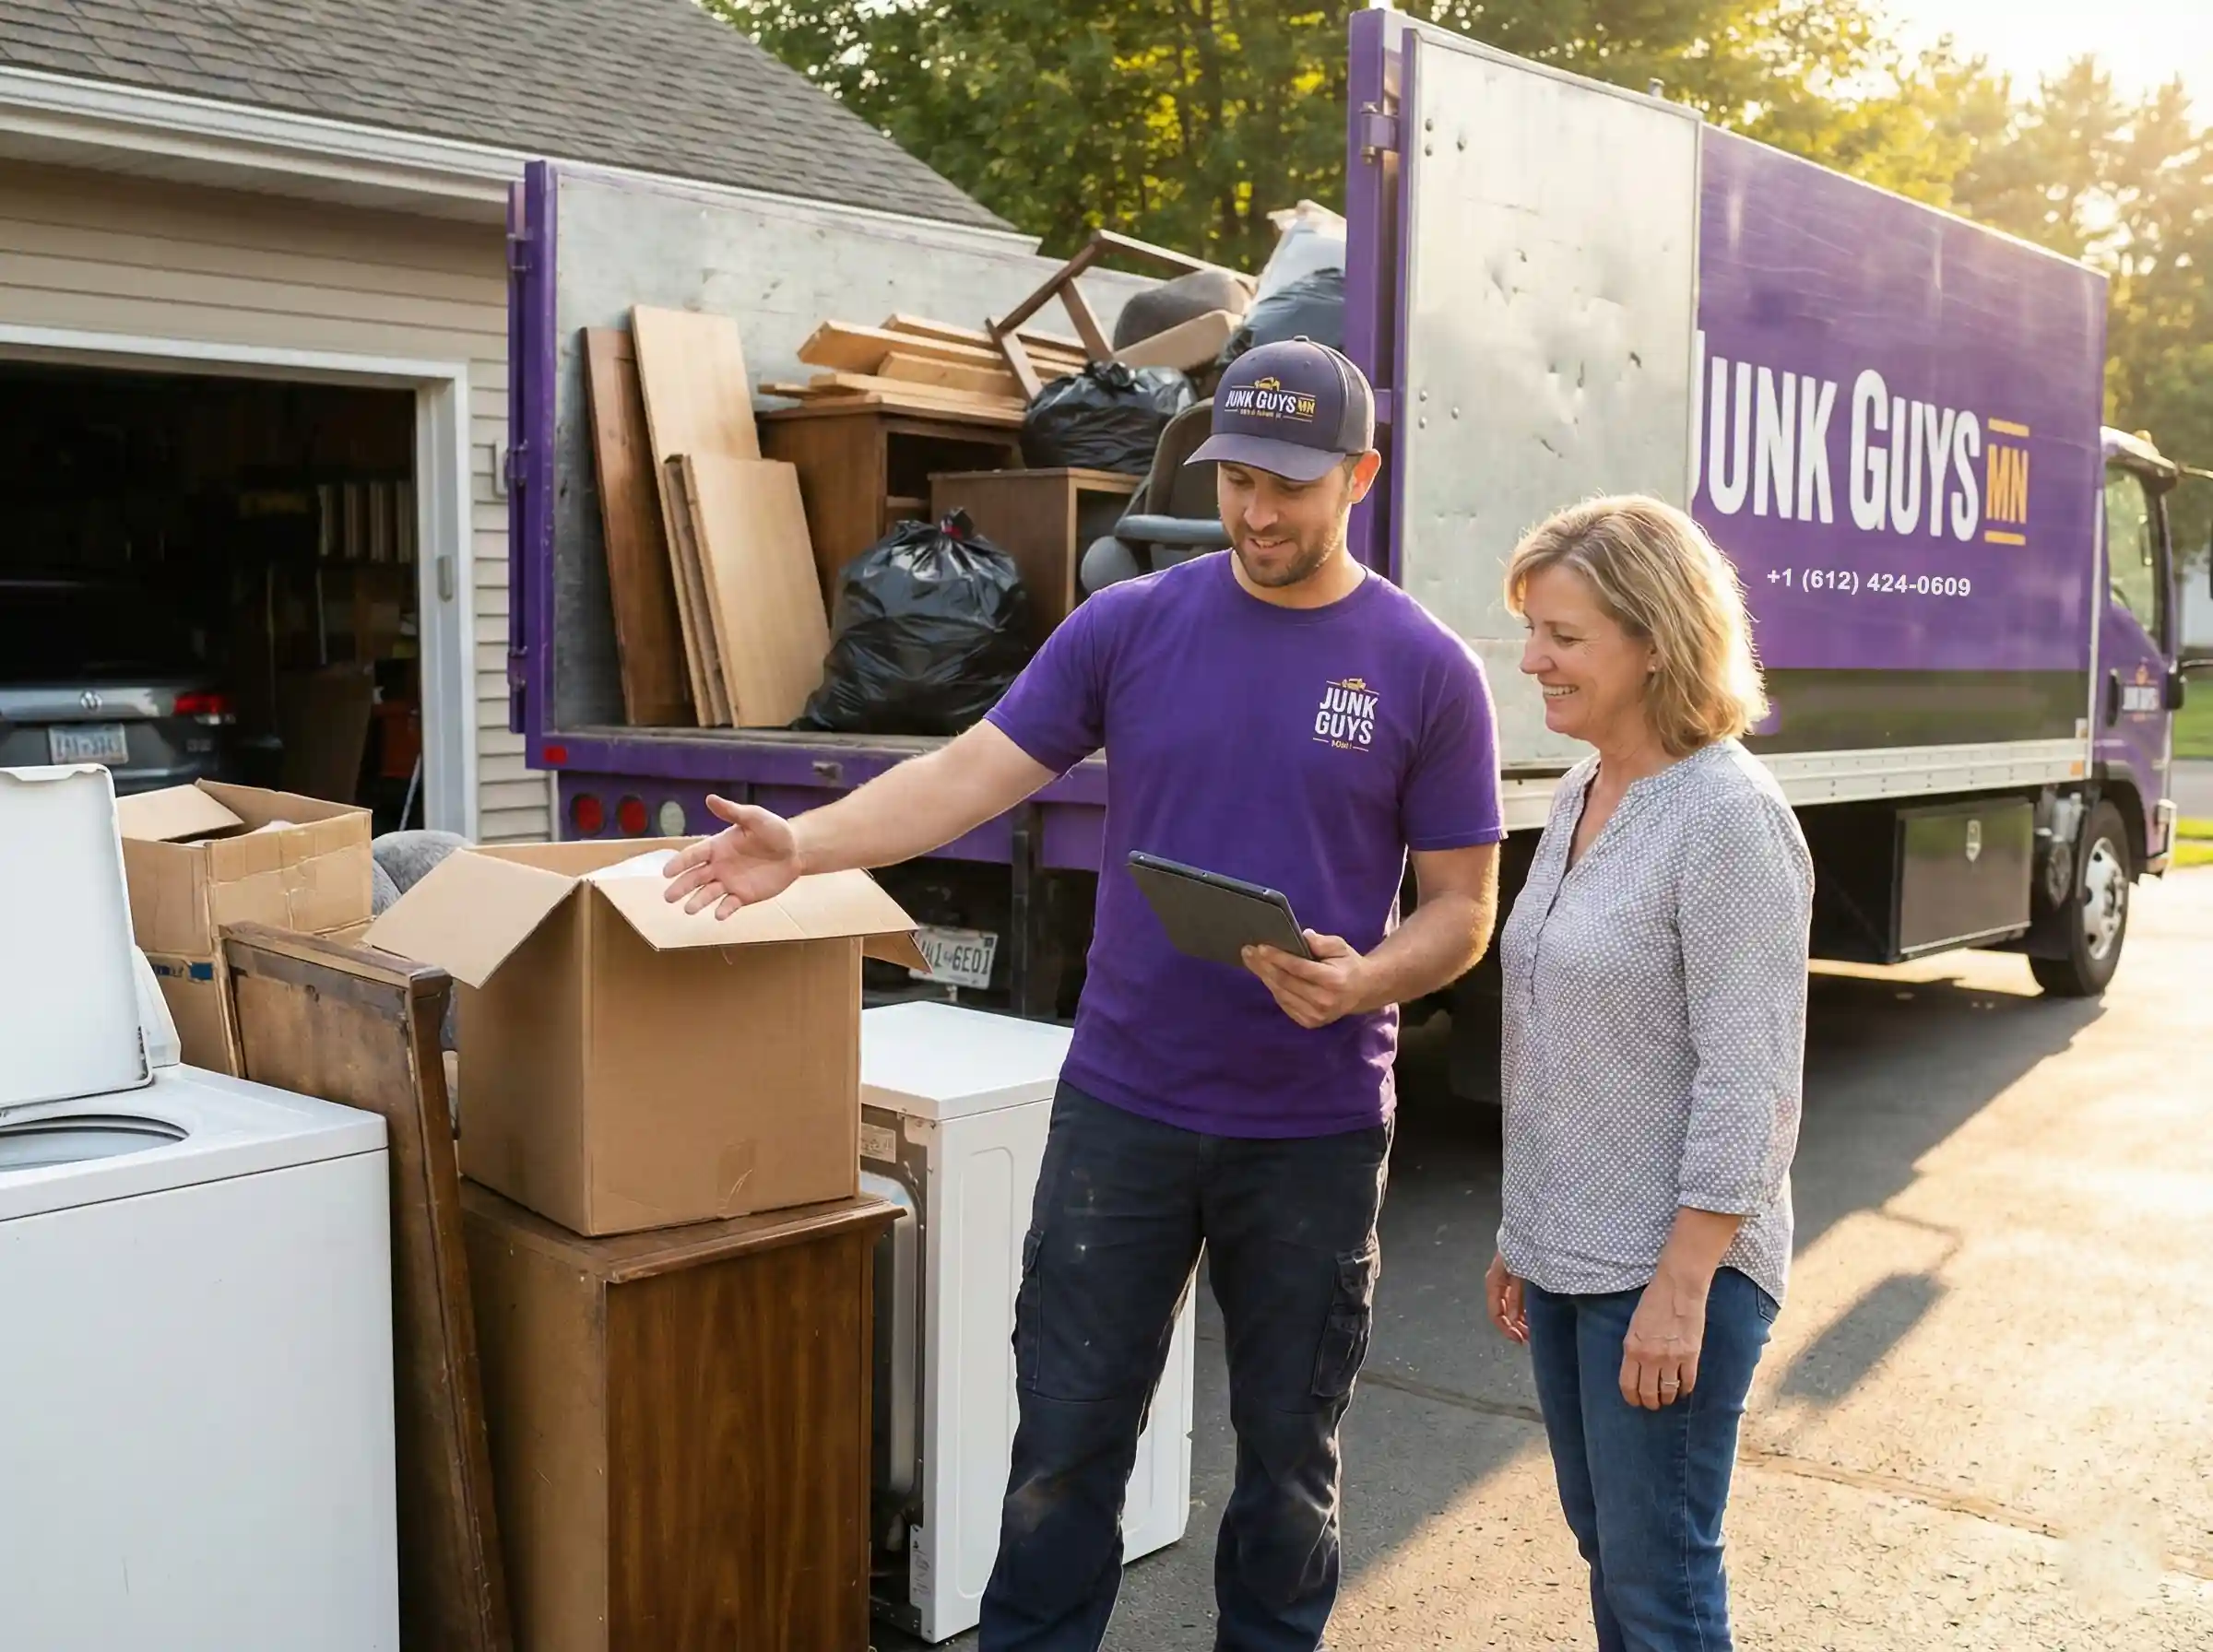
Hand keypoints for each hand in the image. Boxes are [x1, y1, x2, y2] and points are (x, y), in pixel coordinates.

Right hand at [660, 795, 803, 918]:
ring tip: (688, 909)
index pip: (693, 855)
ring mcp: (729, 882)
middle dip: (681, 887)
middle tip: (668, 897)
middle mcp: (718, 866)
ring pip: (708, 893)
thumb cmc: (774, 831)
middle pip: (695, 877)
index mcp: (717, 846)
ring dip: (698, 901)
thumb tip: (710, 798)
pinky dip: (723, 910)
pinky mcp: (743, 896)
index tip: (667, 872)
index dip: (679, 863)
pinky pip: (730, 904)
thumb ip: (733, 812)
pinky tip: (718, 915)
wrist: (795, 851)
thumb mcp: (755, 817)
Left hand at [1241, 931, 1371, 1028]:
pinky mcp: (1309, 1022)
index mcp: (1333, 981)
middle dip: (1264, 965)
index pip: (1299, 968)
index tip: (1261, 947)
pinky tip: (1265, 975)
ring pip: (1281, 994)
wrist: (1361, 992)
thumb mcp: (1340, 946)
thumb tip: (1301, 936)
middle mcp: (1323, 1001)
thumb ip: (1321, 942)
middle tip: (1248, 951)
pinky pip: (1284, 1003)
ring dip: (1264, 976)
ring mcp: (1316, 1015)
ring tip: (1252, 961)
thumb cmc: (1348, 964)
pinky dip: (1273, 988)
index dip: (1278, 957)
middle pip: (1286, 982)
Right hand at [1486, 1252, 1526, 1344]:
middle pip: (1504, 1312)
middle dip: (1516, 1327)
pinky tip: (1534, 1317)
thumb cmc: (1523, 1246)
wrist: (1530, 1226)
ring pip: (1511, 1307)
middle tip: (1529, 1338)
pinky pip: (1517, 1298)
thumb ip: (1517, 1296)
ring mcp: (1507, 1279)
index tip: (1519, 1339)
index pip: (1495, 1313)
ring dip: (1521, 1321)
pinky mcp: (1517, 1276)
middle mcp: (1498, 1282)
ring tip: (1533, 1331)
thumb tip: (1515, 1318)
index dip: (1506, 1329)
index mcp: (1494, 1281)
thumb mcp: (1520, 1273)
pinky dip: (1525, 1310)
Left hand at [1620, 1272, 1707, 1408]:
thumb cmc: (1653, 1302)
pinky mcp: (1691, 1356)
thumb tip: (1637, 1368)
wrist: (1678, 1288)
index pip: (1628, 1384)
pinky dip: (1685, 1390)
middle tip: (1653, 1404)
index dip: (1632, 1398)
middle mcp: (1650, 1357)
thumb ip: (1634, 1348)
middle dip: (1650, 1403)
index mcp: (1632, 1349)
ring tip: (1668, 1399)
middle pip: (1648, 1392)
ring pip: (1668, 1391)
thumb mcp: (1634, 1326)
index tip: (1635, 1402)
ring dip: (1667, 1399)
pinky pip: (1688, 1382)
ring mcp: (1671, 1358)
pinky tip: (1684, 1390)